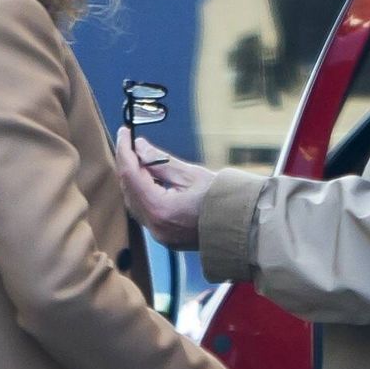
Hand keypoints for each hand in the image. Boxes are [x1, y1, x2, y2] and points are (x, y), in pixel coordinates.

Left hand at [115, 127, 214, 249]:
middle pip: (129, 190)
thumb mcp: (192, 175)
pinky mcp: (165, 237)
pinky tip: (150, 178)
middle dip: (128, 164)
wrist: (245, 228)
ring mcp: (159, 235)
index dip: (125, 150)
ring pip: (135, 202)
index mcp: (161, 210)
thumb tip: (139, 146)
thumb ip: (161, 161)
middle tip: (132, 142)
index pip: (131, 175)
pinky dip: (143, 193)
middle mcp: (155, 226)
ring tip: (142, 157)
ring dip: (134, 179)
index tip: (124, 131)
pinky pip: (145, 212)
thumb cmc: (224, 199)